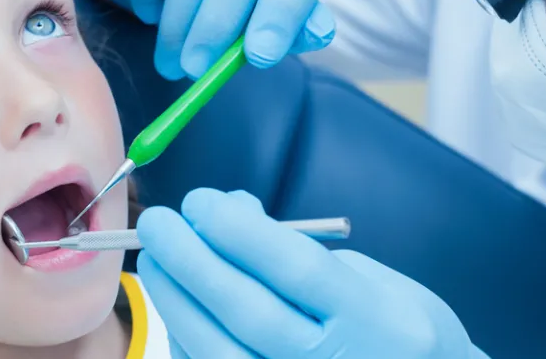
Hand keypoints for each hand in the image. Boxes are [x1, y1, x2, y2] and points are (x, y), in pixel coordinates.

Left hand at [136, 189, 478, 357]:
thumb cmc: (390, 329)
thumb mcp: (367, 278)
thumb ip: (298, 249)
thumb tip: (228, 212)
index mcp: (379, 323)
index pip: (298, 270)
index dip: (240, 232)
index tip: (199, 201)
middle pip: (250, 313)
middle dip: (193, 262)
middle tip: (158, 223)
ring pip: (221, 353)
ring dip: (177, 301)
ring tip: (155, 261)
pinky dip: (185, 338)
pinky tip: (175, 306)